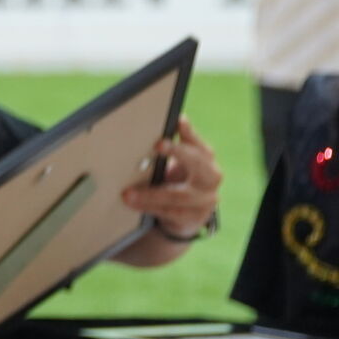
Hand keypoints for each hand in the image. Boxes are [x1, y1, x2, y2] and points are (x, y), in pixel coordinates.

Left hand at [124, 118, 222, 237]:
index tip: (178, 120)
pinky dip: (149, 207)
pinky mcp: (193, 218)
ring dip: (151, 193)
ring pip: (180, 195)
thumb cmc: (175, 181)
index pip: (200, 144)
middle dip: (179, 152)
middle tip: (158, 144)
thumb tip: (144, 130)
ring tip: (127, 192)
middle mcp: (211, 178)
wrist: (184, 215)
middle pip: (200, 164)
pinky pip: (170, 212)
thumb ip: (166, 149)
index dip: (190, 133)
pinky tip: (133, 203)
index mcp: (206, 159)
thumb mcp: (173, 163)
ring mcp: (205, 200)